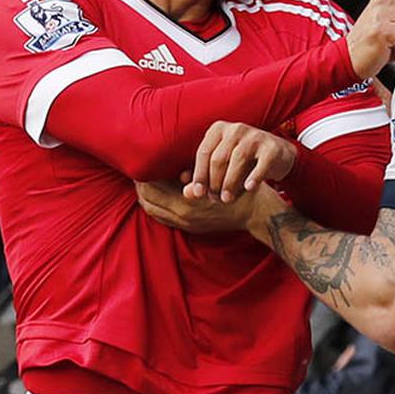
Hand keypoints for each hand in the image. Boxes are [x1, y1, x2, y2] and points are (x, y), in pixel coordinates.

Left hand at [136, 178, 251, 231]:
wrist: (255, 212)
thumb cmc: (238, 189)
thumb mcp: (217, 179)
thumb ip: (195, 178)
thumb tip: (176, 175)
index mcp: (186, 204)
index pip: (152, 190)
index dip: (143, 177)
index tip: (140, 164)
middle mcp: (182, 217)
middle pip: (148, 202)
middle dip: (141, 187)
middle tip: (139, 173)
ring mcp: (185, 225)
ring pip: (153, 212)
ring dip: (146, 197)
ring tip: (145, 183)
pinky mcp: (190, 228)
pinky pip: (162, 218)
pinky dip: (155, 206)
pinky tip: (157, 196)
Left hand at [187, 121, 296, 202]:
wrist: (279, 154)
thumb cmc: (244, 160)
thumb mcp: (223, 162)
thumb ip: (204, 175)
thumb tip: (186, 192)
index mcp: (219, 129)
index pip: (204, 152)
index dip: (199, 174)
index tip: (198, 194)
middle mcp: (236, 129)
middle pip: (219, 158)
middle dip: (214, 182)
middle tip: (214, 199)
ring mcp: (255, 136)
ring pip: (238, 161)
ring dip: (230, 183)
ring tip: (227, 199)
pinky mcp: (272, 147)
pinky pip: (261, 165)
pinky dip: (254, 178)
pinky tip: (248, 188)